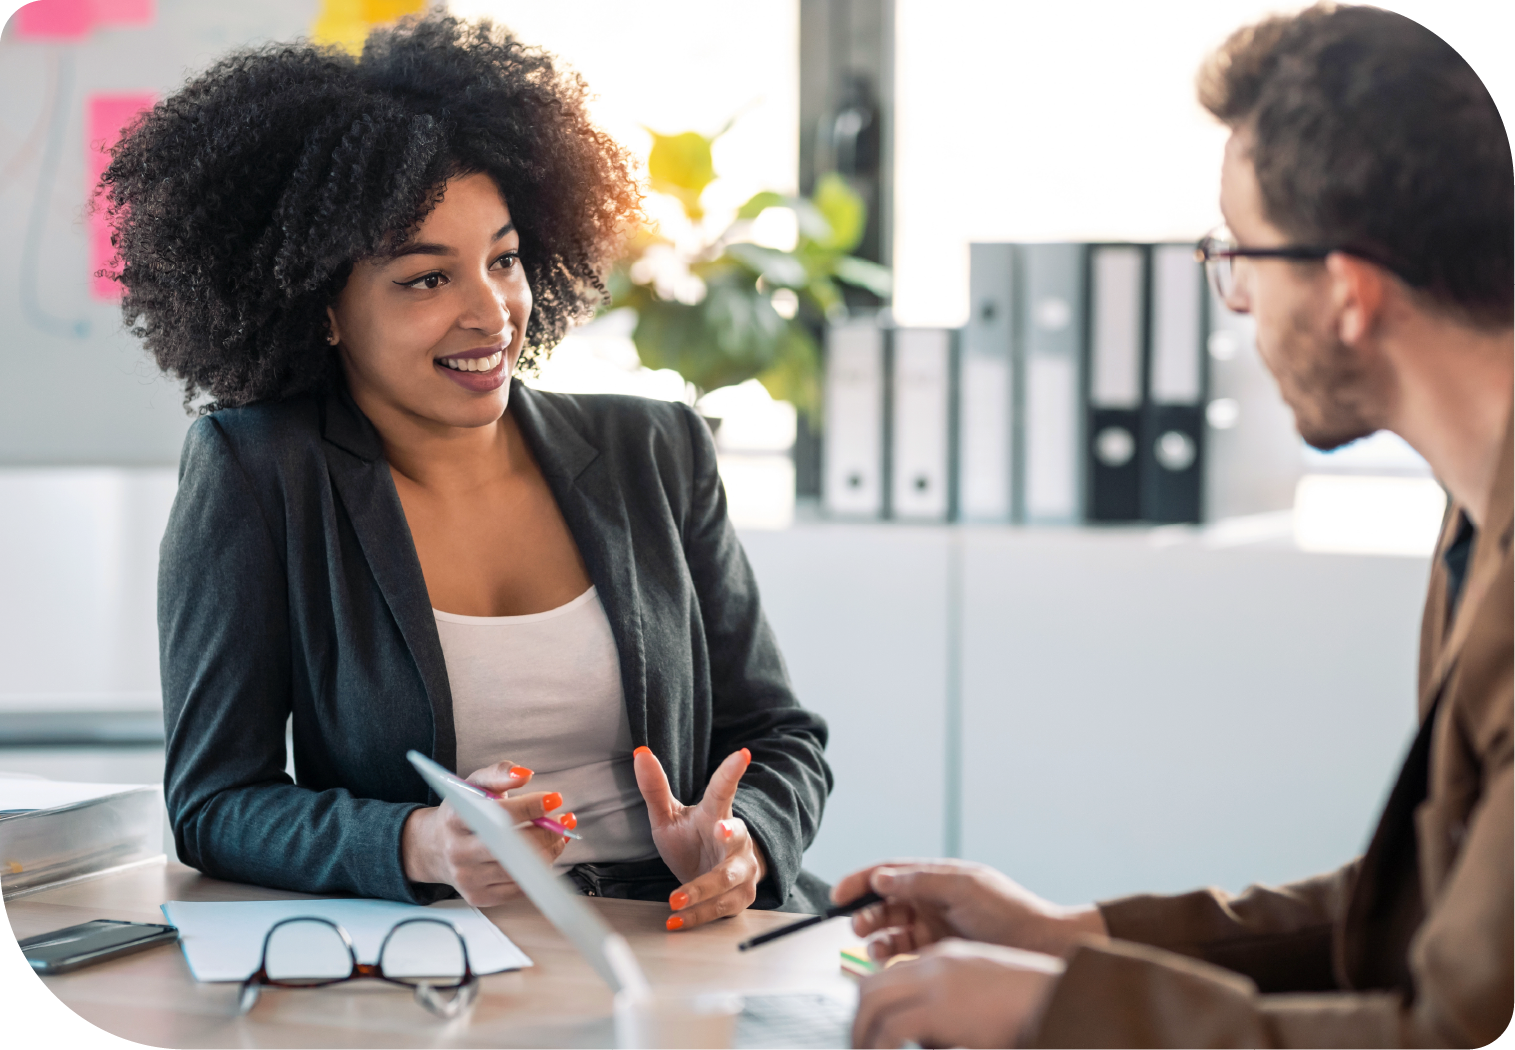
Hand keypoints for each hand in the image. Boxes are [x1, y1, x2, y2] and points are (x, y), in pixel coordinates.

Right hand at [401, 761, 573, 905]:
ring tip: (558, 837)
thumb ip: (499, 773)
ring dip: (549, 851)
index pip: (499, 813)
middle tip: (564, 820)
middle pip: (513, 845)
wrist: (436, 847)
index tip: (554, 799)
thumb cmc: (462, 813)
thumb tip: (524, 774)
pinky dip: (538, 871)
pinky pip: (518, 888)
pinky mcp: (478, 896)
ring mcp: (467, 877)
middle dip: (547, 831)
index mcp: (455, 818)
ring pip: (520, 869)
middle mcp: (458, 850)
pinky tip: (544, 855)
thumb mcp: (474, 785)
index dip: (531, 806)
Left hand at [633, 745, 766, 930]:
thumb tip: (640, 754)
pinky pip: (720, 908)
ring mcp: (742, 870)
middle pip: (736, 838)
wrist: (713, 875)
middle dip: (731, 835)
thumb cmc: (692, 840)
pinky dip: (697, 916)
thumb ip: (656, 788)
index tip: (741, 754)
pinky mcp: (741, 897)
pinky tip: (677, 920)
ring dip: (701, 890)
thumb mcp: (669, 816)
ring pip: (726, 880)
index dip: (732, 772)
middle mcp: (736, 841)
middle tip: (722, 829)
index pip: (724, 791)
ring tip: (676, 900)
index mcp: (717, 814)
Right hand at [832, 859, 1105, 961]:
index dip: (861, 880)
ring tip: (873, 947)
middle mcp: (933, 899)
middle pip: (885, 902)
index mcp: (937, 877)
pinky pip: (904, 952)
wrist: (1042, 946)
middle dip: (866, 912)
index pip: (890, 873)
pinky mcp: (939, 952)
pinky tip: (886, 960)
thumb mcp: (963, 887)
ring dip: (876, 936)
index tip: (838, 894)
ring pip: (891, 929)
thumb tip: (882, 878)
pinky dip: (890, 955)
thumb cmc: (1010, 911)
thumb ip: (920, 882)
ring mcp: (935, 926)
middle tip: (856, 925)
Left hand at [852, 939, 1062, 1049]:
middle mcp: (934, 964)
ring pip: (872, 1004)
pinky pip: (891, 1029)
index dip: (873, 1006)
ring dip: (862, 1036)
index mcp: (945, 958)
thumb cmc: (1032, 1006)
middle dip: (859, 1021)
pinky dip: (878, 1046)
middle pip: (871, 986)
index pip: (891, 976)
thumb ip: (952, 1012)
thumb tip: (927, 1041)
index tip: (869, 1032)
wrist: (1060, 999)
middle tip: (858, 1047)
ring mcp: (935, 983)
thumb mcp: (984, 1000)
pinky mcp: (940, 1009)